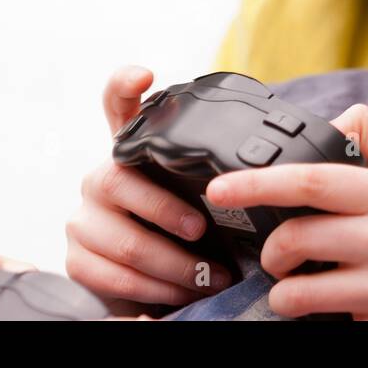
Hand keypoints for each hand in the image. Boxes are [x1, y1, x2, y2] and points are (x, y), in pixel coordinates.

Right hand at [64, 66, 234, 308]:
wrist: (146, 279)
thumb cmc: (183, 228)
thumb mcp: (201, 195)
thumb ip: (221, 171)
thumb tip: (291, 151)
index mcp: (128, 154)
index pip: (116, 105)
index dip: (124, 84)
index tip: (144, 74)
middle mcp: (99, 178)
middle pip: (124, 185)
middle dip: (172, 215)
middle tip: (206, 234)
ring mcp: (82, 219)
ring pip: (128, 242)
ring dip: (175, 266)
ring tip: (210, 279)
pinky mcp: (76, 259)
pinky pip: (112, 276)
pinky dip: (153, 291)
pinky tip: (178, 294)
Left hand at [203, 103, 367, 319]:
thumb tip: (330, 123)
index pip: (310, 179)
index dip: (256, 184)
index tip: (219, 189)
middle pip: (295, 241)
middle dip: (269, 251)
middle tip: (274, 253)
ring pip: (300, 294)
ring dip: (284, 291)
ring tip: (294, 283)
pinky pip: (332, 322)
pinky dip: (322, 314)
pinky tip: (338, 302)